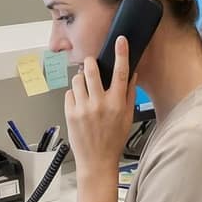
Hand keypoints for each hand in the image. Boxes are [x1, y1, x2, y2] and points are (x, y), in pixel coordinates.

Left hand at [65, 36, 134, 173]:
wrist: (97, 161)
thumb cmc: (114, 140)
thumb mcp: (127, 117)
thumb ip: (129, 94)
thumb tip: (132, 74)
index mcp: (117, 104)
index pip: (121, 73)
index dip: (121, 54)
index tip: (120, 41)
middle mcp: (99, 104)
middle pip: (92, 70)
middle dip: (90, 63)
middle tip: (90, 64)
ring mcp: (83, 109)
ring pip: (77, 80)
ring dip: (81, 79)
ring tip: (85, 88)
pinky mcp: (70, 113)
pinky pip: (69, 93)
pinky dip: (74, 94)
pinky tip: (80, 104)